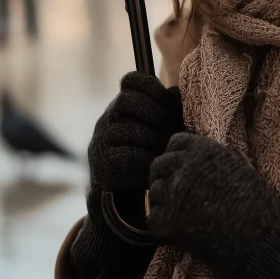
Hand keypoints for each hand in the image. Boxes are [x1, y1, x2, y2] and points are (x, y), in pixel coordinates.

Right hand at [86, 71, 182, 221]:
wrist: (128, 198)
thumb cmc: (152, 155)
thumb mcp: (163, 129)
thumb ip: (171, 109)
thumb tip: (180, 94)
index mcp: (123, 106)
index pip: (131, 80)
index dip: (151, 86)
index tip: (168, 101)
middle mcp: (106, 121)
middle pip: (125, 100)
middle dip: (153, 113)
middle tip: (168, 129)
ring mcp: (99, 144)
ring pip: (125, 130)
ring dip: (152, 140)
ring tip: (165, 151)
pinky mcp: (100, 168)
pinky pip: (124, 158)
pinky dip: (145, 162)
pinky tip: (154, 167)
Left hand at [147, 132, 279, 278]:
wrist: (258, 240)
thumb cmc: (257, 204)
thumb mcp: (238, 167)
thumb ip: (212, 159)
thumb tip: (197, 160)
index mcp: (204, 150)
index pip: (175, 142)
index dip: (177, 154)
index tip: (181, 165)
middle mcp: (184, 166)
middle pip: (159, 165)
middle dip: (165, 175)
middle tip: (176, 191)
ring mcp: (173, 194)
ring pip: (155, 190)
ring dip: (164, 199)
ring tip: (180, 211)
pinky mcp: (166, 221)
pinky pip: (152, 216)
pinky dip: (162, 222)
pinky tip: (176, 228)